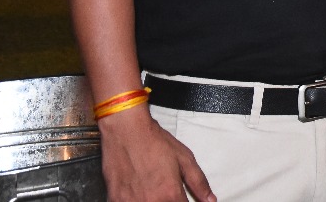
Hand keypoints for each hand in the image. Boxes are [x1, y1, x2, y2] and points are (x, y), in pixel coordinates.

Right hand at [97, 106, 214, 201]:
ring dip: (154, 201)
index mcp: (170, 194)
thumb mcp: (185, 158)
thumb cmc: (155, 142)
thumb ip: (199, 182)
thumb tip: (210, 200)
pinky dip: (136, 201)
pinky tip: (139, 193)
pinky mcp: (115, 200)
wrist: (126, 131)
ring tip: (152, 189)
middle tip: (166, 191)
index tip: (182, 199)